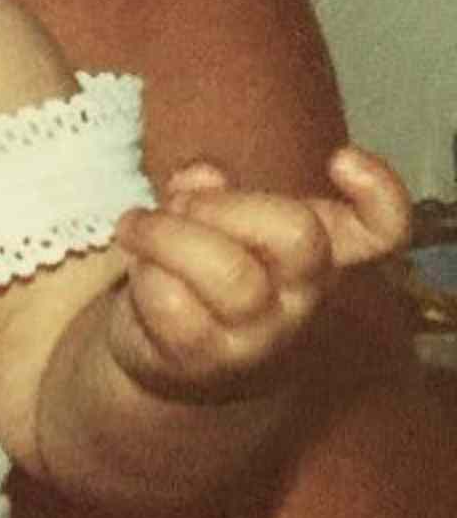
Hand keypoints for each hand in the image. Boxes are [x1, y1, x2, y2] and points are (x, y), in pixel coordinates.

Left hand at [110, 145, 410, 395]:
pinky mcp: (204, 358)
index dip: (380, 194)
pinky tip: (138, 273)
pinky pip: (172, 300)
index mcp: (319, 251)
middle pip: (298, 235)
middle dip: (226, 204)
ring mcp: (258, 334)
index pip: (381, 231)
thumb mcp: (212, 221)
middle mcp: (301, 295)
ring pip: (229, 272)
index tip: (341, 159)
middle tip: (181, 204)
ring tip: (135, 228)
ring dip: (166, 235)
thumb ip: (209, 189)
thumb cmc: (201, 270)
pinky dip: (143, 274)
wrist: (167, 357)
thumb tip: (202, 176)